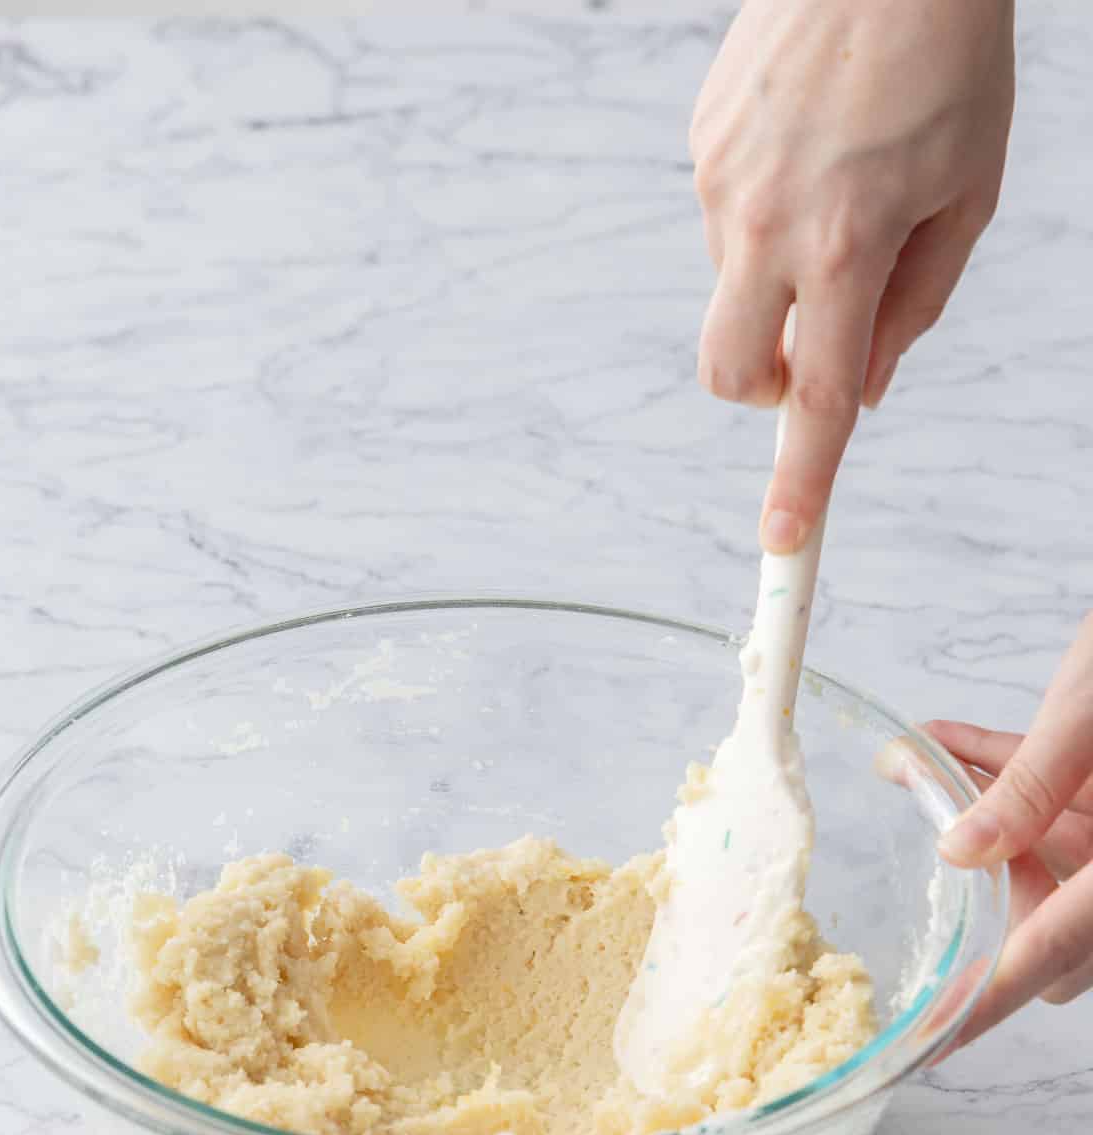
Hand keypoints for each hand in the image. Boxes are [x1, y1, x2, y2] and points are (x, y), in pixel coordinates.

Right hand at [690, 0, 1014, 553]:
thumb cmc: (948, 59)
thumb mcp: (964, 193)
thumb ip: (914, 307)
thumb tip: (861, 387)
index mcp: (845, 245)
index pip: (813, 398)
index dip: (803, 481)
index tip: (785, 542)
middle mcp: (766, 223)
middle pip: (729, 371)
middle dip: (765, 389)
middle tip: (815, 350)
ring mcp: (721, 183)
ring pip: (732, 290)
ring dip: (780, 281)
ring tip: (842, 186)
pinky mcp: (702, 145)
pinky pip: (724, 222)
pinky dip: (765, 220)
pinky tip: (812, 148)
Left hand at [927, 614, 1092, 1046]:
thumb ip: (1032, 780)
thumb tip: (959, 851)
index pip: (1046, 956)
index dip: (984, 1003)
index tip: (932, 1041)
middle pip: (1059, 934)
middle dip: (993, 890)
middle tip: (939, 817)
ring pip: (1068, 878)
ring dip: (1004, 834)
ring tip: (940, 759)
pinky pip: (1084, 825)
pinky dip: (1031, 798)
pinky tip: (963, 743)